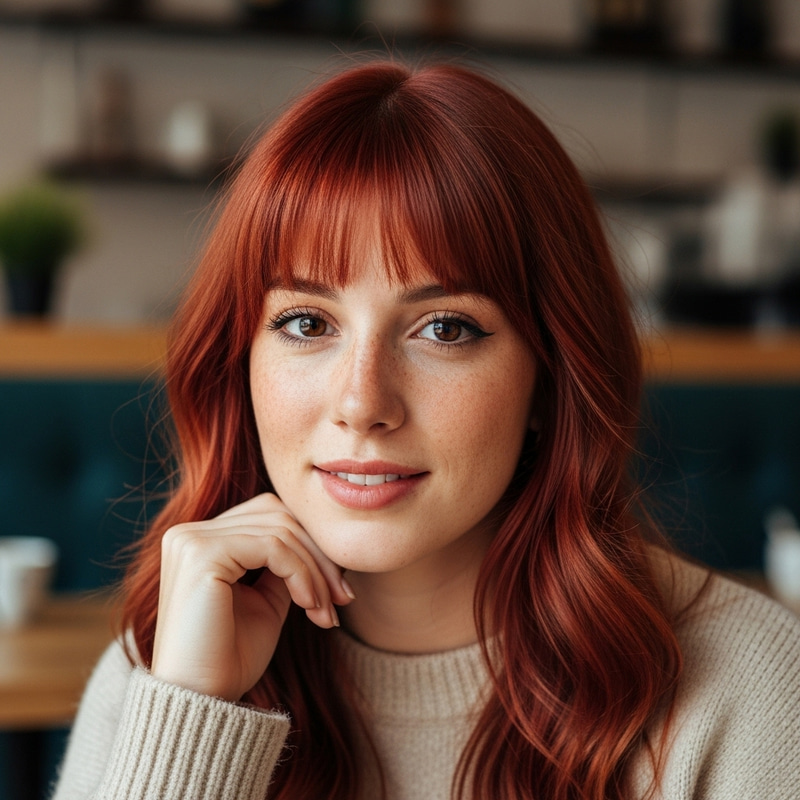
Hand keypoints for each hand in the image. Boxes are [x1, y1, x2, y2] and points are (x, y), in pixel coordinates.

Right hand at [151, 492, 352, 700]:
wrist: (201, 702)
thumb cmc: (230, 658)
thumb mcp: (267, 600)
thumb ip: (285, 565)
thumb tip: (323, 543)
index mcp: (201, 541)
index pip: (270, 517)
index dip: (311, 547)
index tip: (340, 590)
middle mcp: (190, 533)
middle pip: (278, 516)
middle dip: (319, 556)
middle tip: (343, 599)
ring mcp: (192, 540)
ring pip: (280, 531)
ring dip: (315, 571)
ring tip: (326, 611)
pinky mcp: (202, 554)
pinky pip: (272, 547)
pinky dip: (301, 574)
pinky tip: (310, 606)